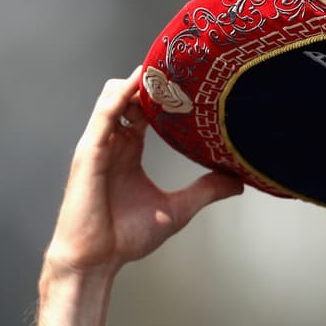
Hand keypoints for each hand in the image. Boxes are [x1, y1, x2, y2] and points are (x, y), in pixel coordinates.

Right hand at [45, 66, 243, 276]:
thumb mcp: (178, 209)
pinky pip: (104, 115)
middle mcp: (112, 143)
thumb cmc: (125, 237)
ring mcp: (98, 145)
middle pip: (130, 96)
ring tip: (165, 65)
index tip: (192, 81)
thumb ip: (206, 190)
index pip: (145, 111)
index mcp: (129, 151)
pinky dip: (120, 96)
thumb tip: (237, 181)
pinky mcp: (88, 153)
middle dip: (154, 81)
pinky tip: (138, 83)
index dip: (164, 95)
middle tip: (185, 66)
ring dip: (138, 81)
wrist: (96, 260)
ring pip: (114, 97)